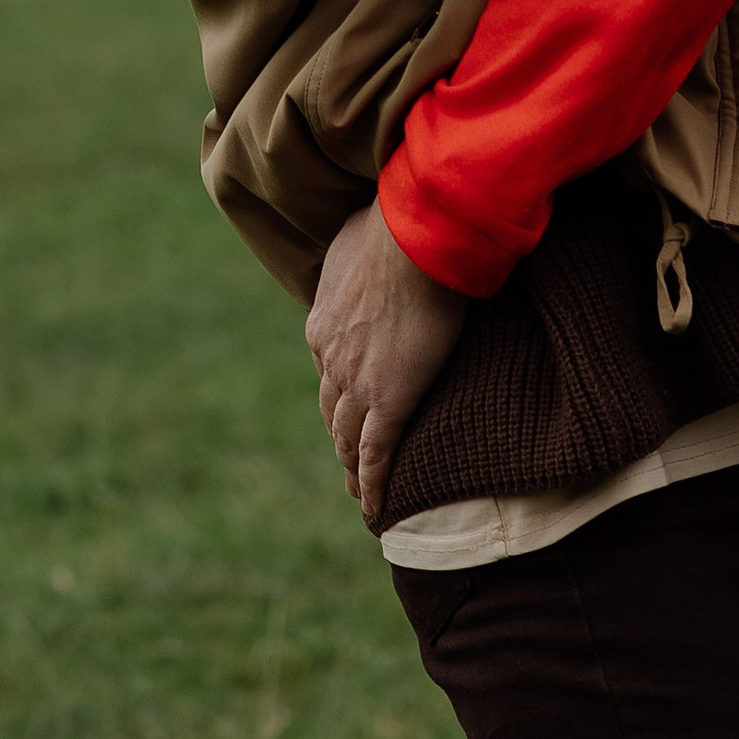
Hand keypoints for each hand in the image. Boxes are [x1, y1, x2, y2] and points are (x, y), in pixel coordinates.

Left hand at [304, 199, 467, 525]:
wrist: (416, 237)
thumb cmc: (393, 227)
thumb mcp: (353, 242)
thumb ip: (351, 262)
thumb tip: (357, 256)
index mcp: (322, 324)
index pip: (327, 372)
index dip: (338, 394)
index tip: (347, 408)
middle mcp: (330, 358)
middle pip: (331, 411)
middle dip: (339, 437)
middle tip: (349, 462)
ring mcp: (356, 383)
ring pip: (348, 439)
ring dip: (352, 468)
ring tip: (360, 491)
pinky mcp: (388, 402)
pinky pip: (376, 456)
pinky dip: (374, 487)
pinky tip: (374, 512)